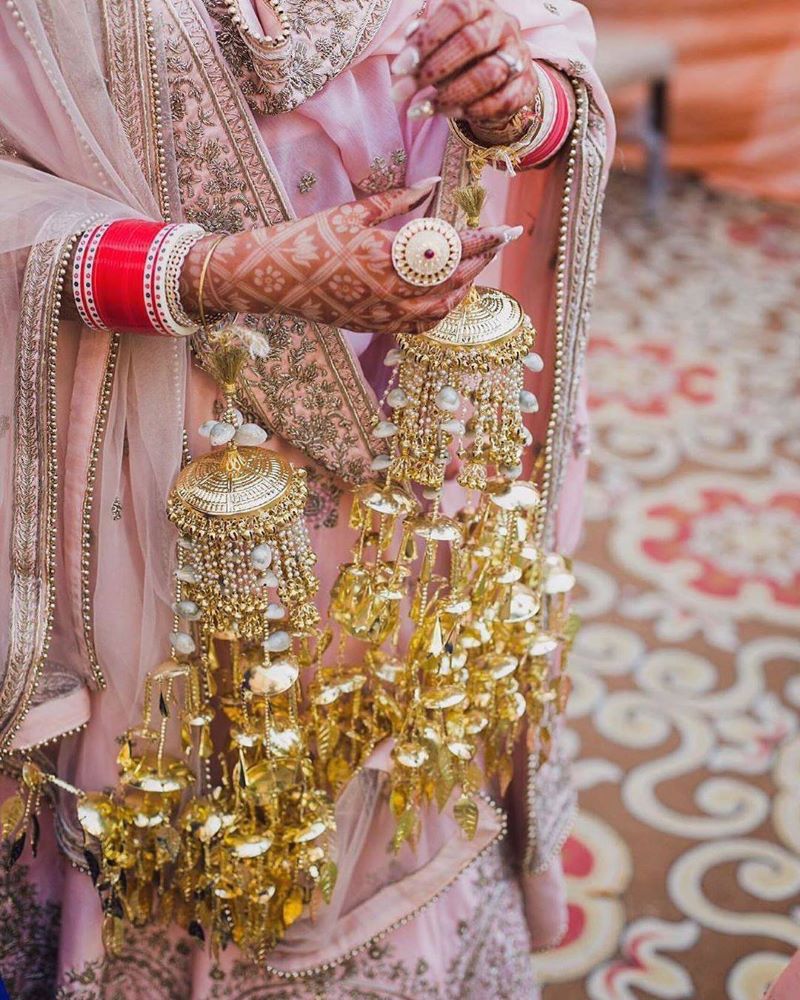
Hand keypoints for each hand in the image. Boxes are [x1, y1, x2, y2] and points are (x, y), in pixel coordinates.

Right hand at [180, 179, 519, 334]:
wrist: (273, 280)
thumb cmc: (310, 238)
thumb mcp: (353, 212)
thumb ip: (397, 200)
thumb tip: (433, 185)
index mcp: (388, 258)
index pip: (451, 250)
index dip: (483, 241)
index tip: (507, 230)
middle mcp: (391, 292)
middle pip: (453, 279)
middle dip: (481, 260)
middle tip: (500, 242)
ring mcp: (384, 314)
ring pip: (442, 308)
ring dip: (464, 288)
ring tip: (475, 267)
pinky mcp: (374, 326)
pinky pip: (420, 325)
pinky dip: (440, 311)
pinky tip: (447, 295)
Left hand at [391, 0, 537, 129]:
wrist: (499, 79)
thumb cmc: (460, 56)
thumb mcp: (439, 43)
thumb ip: (423, 41)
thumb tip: (408, 45)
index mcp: (480, 6)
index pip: (456, 12)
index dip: (427, 39)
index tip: (399, 67)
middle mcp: (503, 26)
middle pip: (471, 42)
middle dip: (432, 70)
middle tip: (403, 92)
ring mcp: (518, 55)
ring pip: (487, 75)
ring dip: (449, 96)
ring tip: (421, 109)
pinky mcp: (526, 85)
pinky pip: (501, 101)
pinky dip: (472, 111)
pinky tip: (449, 114)